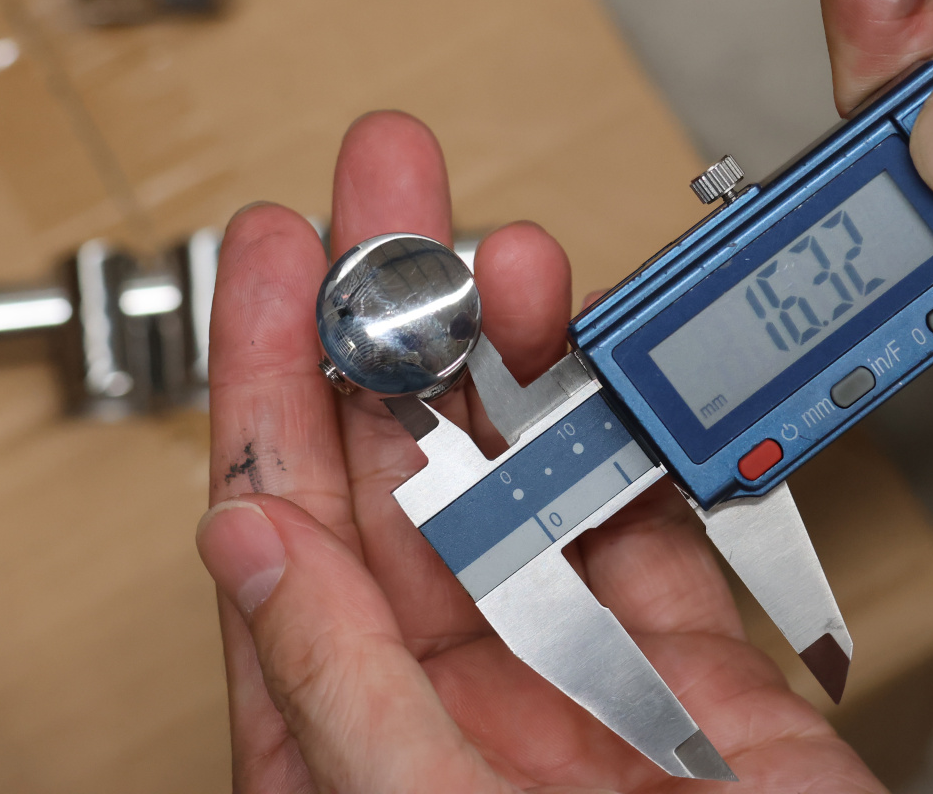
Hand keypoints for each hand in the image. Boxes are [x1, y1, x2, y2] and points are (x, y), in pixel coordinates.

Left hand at [195, 112, 884, 792]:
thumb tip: (245, 543)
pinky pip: (645, 522)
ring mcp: (572, 675)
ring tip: (505, 255)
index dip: (270, 378)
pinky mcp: (687, 668)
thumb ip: (339, 688)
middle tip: (387, 194)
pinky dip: (632, 434)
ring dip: (512, 356)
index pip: (282, 529)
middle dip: (389, 316)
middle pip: (398, 470)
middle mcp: (449, 701)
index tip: (276, 257)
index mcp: (349, 749)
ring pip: (523, 473)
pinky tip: (606, 364)